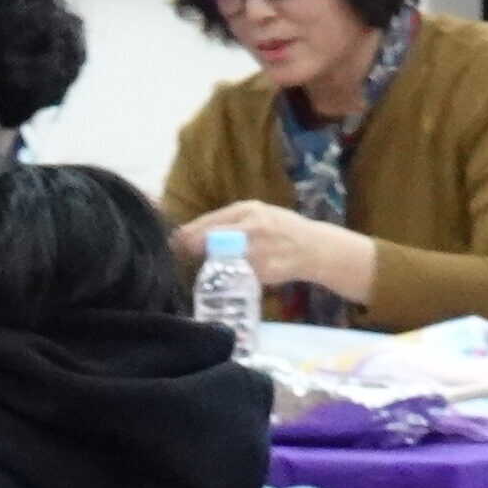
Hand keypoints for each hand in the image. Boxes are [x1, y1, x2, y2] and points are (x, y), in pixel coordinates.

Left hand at [172, 200, 372, 307]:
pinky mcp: (262, 272)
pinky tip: (225, 276)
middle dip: (193, 248)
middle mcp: (251, 228)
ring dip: (209, 264)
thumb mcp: (258, 214)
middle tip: (180, 252)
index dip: (189, 233)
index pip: (210, 222)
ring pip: (221, 260)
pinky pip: (237, 276)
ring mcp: (257, 251)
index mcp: (249, 210)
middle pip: (211, 240)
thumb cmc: (282, 228)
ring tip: (204, 263)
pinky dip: (228, 277)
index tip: (175, 239)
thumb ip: (231, 221)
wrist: (312, 248)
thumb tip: (195, 233)